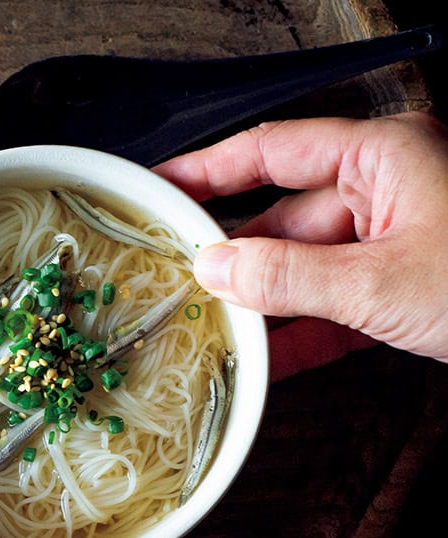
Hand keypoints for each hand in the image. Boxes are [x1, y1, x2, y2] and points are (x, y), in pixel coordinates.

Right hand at [154, 113, 447, 380]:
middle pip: (283, 219)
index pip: (272, 151)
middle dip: (235, 261)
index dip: (208, 169)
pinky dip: (303, 335)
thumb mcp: (381, 281)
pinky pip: (336, 307)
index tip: (158, 187)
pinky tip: (264, 361)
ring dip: (265, 307)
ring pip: (306, 269)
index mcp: (384, 156)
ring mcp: (397, 241)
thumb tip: (215, 268)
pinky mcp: (405, 290)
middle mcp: (388, 190)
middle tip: (176, 284)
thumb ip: (290, 276)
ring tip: (212, 330)